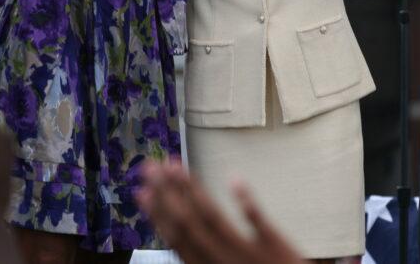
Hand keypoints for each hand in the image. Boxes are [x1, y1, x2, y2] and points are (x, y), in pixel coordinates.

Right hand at [137, 159, 304, 263]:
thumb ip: (201, 256)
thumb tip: (176, 226)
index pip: (177, 239)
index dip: (157, 214)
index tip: (141, 190)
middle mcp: (223, 263)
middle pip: (189, 225)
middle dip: (167, 194)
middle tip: (151, 166)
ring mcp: (249, 256)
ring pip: (215, 219)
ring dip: (192, 190)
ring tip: (176, 165)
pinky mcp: (277, 250)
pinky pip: (259, 223)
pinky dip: (245, 201)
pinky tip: (232, 177)